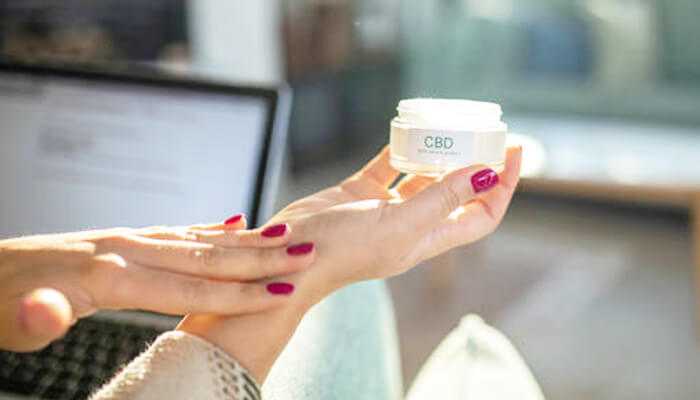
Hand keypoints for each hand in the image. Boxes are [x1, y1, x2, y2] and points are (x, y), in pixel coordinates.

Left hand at [0, 219, 314, 351]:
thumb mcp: (9, 320)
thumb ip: (35, 317)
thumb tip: (47, 312)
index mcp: (109, 274)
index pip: (190, 286)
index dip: (242, 291)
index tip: (285, 291)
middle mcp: (126, 248)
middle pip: (207, 253)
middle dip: (262, 256)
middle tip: (308, 251)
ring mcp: (126, 238)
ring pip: (199, 237)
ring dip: (247, 239)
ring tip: (287, 234)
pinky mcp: (123, 237)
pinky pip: (178, 230)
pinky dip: (212, 228)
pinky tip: (234, 224)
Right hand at [270, 145, 521, 302]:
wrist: (290, 255)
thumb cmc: (344, 250)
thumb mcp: (400, 223)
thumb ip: (442, 198)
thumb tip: (485, 174)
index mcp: (427, 239)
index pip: (480, 216)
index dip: (502, 188)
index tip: (513, 154)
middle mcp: (411, 225)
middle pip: (457, 194)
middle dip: (476, 166)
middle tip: (486, 133)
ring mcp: (386, 210)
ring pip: (423, 178)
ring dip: (439, 155)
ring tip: (451, 128)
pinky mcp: (360, 195)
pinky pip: (388, 168)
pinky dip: (399, 149)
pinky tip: (406, 131)